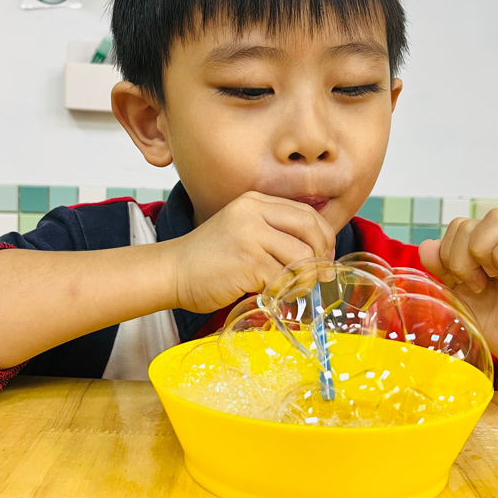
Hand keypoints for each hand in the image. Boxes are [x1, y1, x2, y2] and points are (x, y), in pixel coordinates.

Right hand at [166, 192, 335, 312]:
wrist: (173, 271)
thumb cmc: (209, 259)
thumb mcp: (243, 231)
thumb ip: (274, 233)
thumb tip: (319, 256)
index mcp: (256, 202)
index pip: (307, 214)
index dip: (324, 238)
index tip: (324, 258)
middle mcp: (254, 213)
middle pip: (310, 230)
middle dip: (321, 257)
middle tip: (319, 276)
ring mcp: (250, 235)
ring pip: (302, 256)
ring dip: (305, 278)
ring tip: (293, 289)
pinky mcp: (248, 261)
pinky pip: (284, 278)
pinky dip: (286, 291)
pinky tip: (276, 295)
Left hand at [417, 209, 497, 374]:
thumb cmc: (497, 322)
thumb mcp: (459, 295)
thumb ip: (442, 269)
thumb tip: (426, 246)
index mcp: (485, 245)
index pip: (457, 226)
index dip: (448, 253)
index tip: (461, 282)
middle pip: (469, 223)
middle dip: (459, 258)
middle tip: (475, 286)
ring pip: (496, 219)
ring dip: (482, 254)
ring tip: (492, 281)